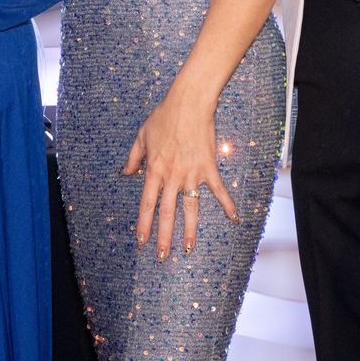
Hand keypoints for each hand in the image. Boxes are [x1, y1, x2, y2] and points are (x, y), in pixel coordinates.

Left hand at [123, 85, 240, 260]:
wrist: (189, 104)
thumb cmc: (164, 117)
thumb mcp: (142, 135)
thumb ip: (133, 157)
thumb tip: (125, 173)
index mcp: (154, 170)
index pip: (146, 204)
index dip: (143, 224)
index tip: (141, 241)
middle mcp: (171, 176)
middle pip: (166, 213)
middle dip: (163, 237)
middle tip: (162, 256)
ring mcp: (191, 174)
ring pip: (190, 209)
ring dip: (189, 231)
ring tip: (188, 249)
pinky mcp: (208, 168)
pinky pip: (218, 191)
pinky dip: (227, 205)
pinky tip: (234, 219)